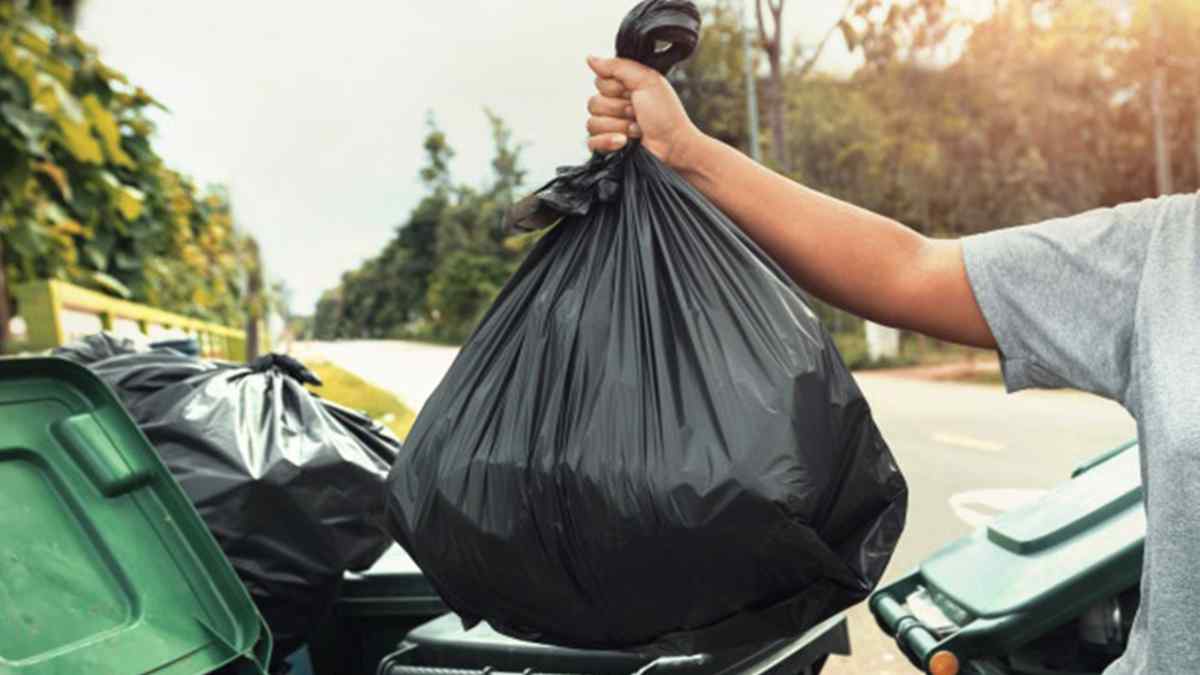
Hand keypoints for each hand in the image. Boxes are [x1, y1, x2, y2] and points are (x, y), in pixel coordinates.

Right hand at [585, 56, 703, 169]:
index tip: (633, 94)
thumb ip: (617, 66)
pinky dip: (609, 142)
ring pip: (592, 123)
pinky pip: (592, 142)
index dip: (615, 89)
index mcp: (623, 88)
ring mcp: (610, 127)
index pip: (599, 82)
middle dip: (619, 109)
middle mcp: (614, 106)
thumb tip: (591, 59)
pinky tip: (624, 142)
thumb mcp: (646, 80)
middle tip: (637, 112)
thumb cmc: (666, 115)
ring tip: (637, 129)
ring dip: (619, 126)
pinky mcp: (607, 146)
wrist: (674, 146)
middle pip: (593, 103)